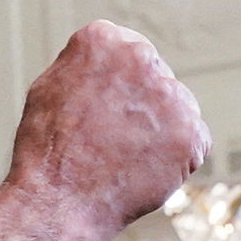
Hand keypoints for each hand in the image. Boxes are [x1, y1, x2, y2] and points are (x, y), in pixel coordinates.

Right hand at [6, 20, 207, 236]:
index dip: (111, 82)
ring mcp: (171, 96)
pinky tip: (142, 168)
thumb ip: (85, 64)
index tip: (97, 106)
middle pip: (154, 75)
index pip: (123, 49)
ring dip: (160, 128)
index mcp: (102, 39)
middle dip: (139, 102)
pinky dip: (176, 156)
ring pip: (177, 106)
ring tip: (122, 155)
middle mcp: (141, 58)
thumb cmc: (47, 149)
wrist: (60, 200)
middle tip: (109, 135)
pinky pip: (194, 140)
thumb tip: (109, 63)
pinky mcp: (192, 133)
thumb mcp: (49, 87)